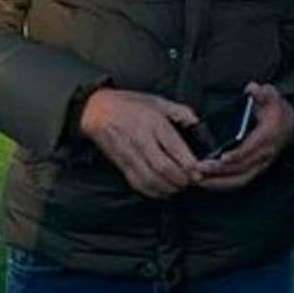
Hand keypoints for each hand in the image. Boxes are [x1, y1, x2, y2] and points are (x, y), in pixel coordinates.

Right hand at [78, 88, 200, 198]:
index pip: (174, 147)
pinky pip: (137, 183)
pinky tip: (162, 190)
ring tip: (178, 186)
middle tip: (190, 181)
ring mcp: (129, 153)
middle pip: (164, 168)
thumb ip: (179, 111)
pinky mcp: (121, 163)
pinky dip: (152, 191)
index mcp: (153, 122)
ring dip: (168, 188)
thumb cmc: (128, 104)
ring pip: (151, 179)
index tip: (199, 171)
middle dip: (181, 179)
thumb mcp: (155, 100)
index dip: (189, 164)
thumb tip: (195, 121)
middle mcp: (141, 139)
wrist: (95, 109)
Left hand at [194, 83, 293, 190]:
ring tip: (197, 179)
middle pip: (242, 168)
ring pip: (240, 179)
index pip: (252, 148)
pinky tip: (205, 183)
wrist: (290, 126)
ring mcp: (261, 165)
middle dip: (220, 171)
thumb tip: (252, 89)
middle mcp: (265, 154)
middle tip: (198, 169)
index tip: (222, 158)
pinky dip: (222, 184)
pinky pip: (238, 182)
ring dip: (218, 182)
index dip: (237, 154)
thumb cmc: (276, 110)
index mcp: (268, 136)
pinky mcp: (255, 170)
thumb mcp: (272, 96)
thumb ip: (262, 93)